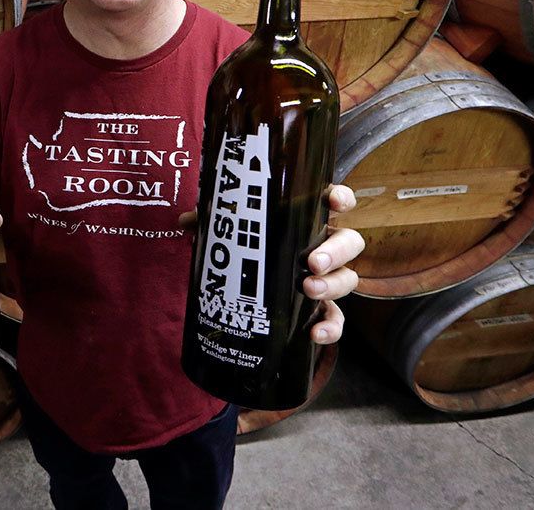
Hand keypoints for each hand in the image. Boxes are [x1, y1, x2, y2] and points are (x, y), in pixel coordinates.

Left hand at [179, 184, 365, 345]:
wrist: (247, 298)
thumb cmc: (247, 252)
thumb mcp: (228, 234)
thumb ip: (211, 224)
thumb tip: (185, 221)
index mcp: (305, 222)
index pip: (334, 203)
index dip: (340, 198)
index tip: (334, 201)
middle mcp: (322, 249)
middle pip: (348, 243)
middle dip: (335, 251)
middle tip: (312, 262)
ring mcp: (325, 280)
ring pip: (346, 279)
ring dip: (333, 284)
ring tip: (309, 290)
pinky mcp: (321, 311)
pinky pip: (335, 319)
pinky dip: (331, 327)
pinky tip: (315, 334)